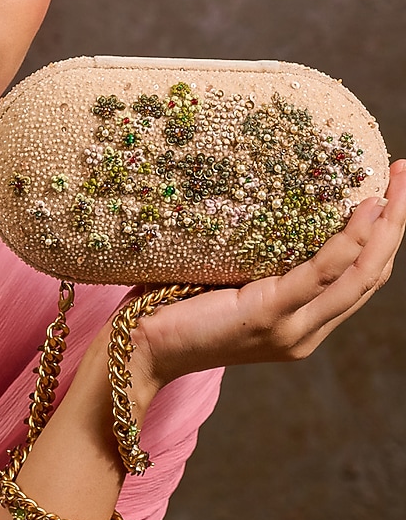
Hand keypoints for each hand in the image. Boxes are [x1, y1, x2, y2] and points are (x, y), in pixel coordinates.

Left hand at [129, 160, 405, 390]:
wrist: (140, 346)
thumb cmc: (176, 304)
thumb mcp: (229, 277)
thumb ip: (259, 257)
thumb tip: (270, 198)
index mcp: (303, 325)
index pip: (360, 280)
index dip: (384, 237)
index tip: (392, 190)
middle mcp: (306, 332)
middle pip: (372, 275)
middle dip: (397, 223)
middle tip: (403, 173)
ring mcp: (291, 329)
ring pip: (359, 276)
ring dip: (385, 226)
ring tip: (394, 183)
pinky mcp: (267, 317)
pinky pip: (319, 276)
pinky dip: (347, 243)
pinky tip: (363, 212)